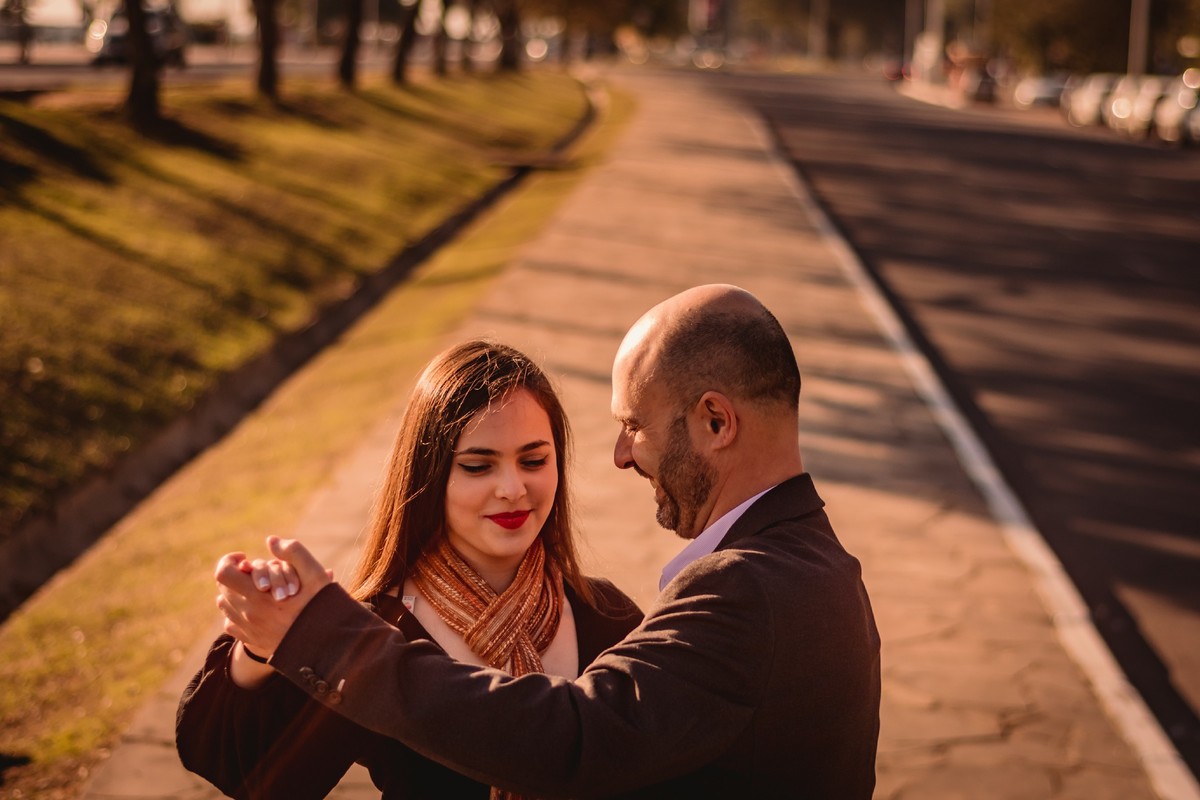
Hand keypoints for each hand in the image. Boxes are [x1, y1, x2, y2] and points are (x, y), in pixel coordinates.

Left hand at [216, 536, 332, 656]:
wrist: (327, 646)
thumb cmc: (321, 608)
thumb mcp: (315, 574)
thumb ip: (294, 552)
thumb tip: (271, 540)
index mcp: (258, 596)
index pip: (223, 573)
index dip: (230, 561)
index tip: (245, 558)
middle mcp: (247, 615)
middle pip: (223, 588)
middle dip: (235, 575)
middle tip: (254, 573)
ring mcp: (248, 629)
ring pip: (225, 606)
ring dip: (235, 593)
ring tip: (256, 589)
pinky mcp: (252, 640)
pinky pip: (231, 624)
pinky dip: (237, 613)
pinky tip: (255, 608)